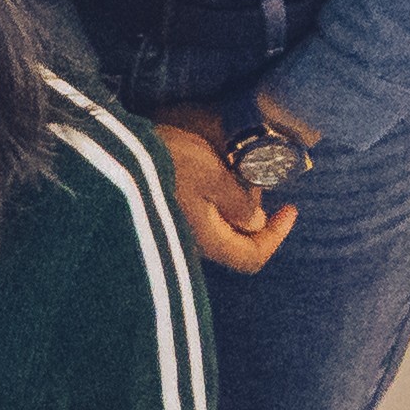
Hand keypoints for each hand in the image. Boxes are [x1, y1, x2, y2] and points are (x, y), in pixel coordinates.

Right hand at [147, 108, 300, 275]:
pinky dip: (219, 197)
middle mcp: (193, 241)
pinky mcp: (170, 212)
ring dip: (236, 203)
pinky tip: (215, 171)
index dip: (277, 237)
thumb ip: (238, 201)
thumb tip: (255, 221)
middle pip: (237, 242)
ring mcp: (179, 229)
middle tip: (257, 179)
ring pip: (221, 227)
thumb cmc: (169, 162)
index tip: (289, 208)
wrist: (119, 153)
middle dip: (256, 214)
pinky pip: (204, 214)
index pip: (252, 257)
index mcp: (207, 238)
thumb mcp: (213, 175)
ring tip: (235, 169)